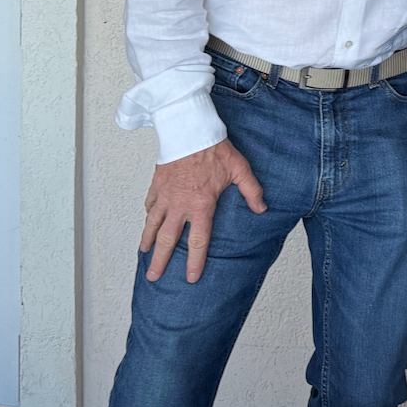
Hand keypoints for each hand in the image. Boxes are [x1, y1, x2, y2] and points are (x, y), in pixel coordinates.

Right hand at [140, 139, 265, 282]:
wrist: (190, 129)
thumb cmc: (215, 148)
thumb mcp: (239, 169)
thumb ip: (252, 191)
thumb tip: (262, 208)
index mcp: (201, 205)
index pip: (197, 240)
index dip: (195, 261)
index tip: (191, 277)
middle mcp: (180, 205)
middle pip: (168, 240)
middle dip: (160, 261)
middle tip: (154, 277)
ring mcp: (166, 195)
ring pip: (153, 224)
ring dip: (148, 241)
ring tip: (145, 255)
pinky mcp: (157, 184)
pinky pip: (149, 204)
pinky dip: (147, 216)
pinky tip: (147, 223)